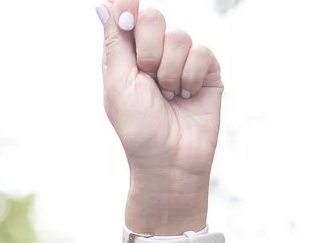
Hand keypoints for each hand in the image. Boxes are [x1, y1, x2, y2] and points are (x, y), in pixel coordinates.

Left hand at [95, 6, 221, 202]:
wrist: (168, 160)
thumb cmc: (138, 127)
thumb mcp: (118, 83)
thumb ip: (115, 41)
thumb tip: (102, 4)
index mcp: (128, 55)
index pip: (127, 16)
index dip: (127, 9)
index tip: (127, 17)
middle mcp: (155, 52)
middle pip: (152, 17)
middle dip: (147, 49)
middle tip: (147, 76)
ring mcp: (182, 60)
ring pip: (179, 36)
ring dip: (169, 72)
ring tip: (168, 95)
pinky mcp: (207, 70)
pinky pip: (201, 52)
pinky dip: (190, 77)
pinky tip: (187, 96)